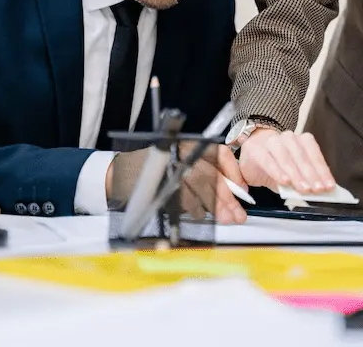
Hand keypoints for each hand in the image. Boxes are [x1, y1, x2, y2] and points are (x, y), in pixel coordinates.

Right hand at [107, 145, 247, 224]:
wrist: (119, 175)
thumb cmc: (155, 172)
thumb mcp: (182, 165)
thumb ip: (207, 175)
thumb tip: (235, 191)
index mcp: (189, 145)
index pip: (219, 153)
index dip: (234, 172)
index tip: (243, 189)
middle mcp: (180, 152)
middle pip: (211, 174)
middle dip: (228, 197)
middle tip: (238, 214)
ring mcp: (169, 166)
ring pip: (200, 187)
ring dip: (215, 206)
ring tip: (224, 218)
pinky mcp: (159, 182)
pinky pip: (184, 199)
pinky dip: (196, 210)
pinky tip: (201, 215)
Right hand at [238, 128, 334, 193]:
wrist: (252, 151)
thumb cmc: (276, 164)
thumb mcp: (292, 173)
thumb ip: (304, 179)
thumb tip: (318, 191)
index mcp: (301, 140)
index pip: (315, 155)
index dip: (323, 171)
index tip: (329, 186)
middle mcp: (288, 138)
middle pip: (302, 157)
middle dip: (311, 175)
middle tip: (317, 189)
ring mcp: (272, 142)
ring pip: (287, 158)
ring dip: (296, 175)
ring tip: (303, 189)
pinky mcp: (257, 150)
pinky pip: (269, 161)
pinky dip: (278, 172)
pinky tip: (285, 181)